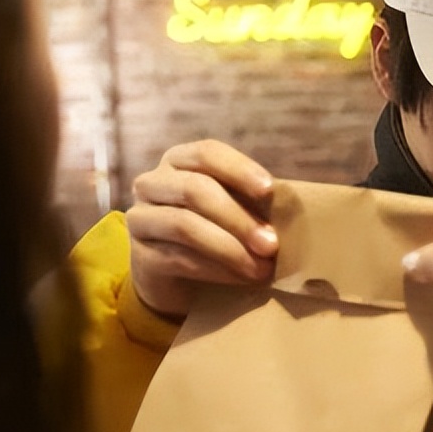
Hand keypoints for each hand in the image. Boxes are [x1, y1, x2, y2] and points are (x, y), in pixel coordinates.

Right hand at [124, 140, 277, 318]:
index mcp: (179, 161)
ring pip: (185, 226)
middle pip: (195, 190)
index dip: (239, 169)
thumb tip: (292, 214)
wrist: (176, 277)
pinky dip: (217, 269)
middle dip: (239, 218)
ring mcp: (141, 218)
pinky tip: (241, 279)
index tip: (270, 190)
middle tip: (272, 244)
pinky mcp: (140, 255)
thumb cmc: (214, 232)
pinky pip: (179, 259)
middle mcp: (153, 183)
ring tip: (261, 268)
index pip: (207, 153)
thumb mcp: (233, 210)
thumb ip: (253, 203)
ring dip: (229, 248)